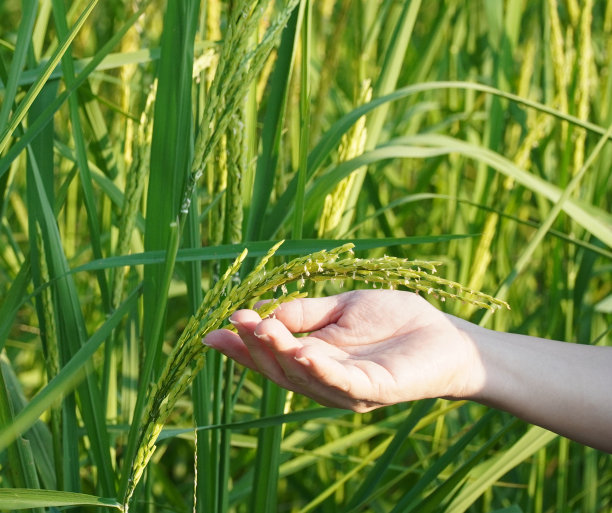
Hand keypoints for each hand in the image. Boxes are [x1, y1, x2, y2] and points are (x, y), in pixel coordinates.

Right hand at [203, 290, 478, 411]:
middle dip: (256, 347)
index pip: (271, 356)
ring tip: (261, 329)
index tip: (213, 331)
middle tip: (238, 321)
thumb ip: (305, 313)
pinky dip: (320, 369)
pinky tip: (303, 351)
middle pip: (280, 370)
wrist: (444, 334)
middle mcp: (325, 379)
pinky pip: (342, 383)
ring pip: (305, 378)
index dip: (242, 347)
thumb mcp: (342, 307)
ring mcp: (349, 389)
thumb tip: (263, 312)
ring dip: (281, 354)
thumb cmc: (395, 319)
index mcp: (315, 358)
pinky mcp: (375, 391)